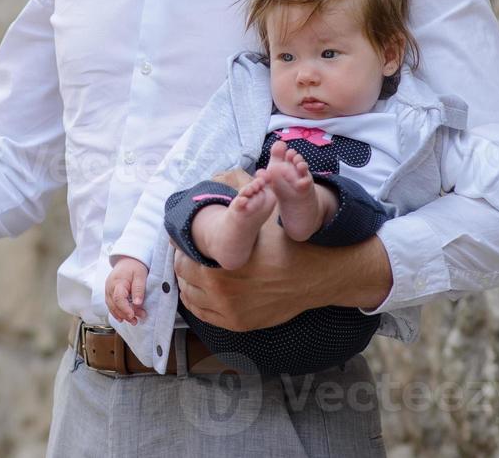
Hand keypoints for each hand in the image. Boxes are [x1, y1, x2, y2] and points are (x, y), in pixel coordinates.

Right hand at [105, 256, 149, 324]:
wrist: (127, 260)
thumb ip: (138, 289)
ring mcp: (108, 290)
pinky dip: (116, 312)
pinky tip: (123, 318)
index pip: (118, 298)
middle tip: (136, 320)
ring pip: (112, 306)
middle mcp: (110, 287)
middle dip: (125, 315)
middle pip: (114, 305)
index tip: (132, 315)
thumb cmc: (134, 267)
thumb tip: (137, 303)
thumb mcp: (140, 275)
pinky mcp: (109, 293)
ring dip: (121, 315)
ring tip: (133, 321)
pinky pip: (111, 305)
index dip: (125, 309)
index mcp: (117, 282)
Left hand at [173, 205, 388, 330]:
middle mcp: (222, 293)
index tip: (184, 238)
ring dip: (188, 282)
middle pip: (183, 276)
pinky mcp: (239, 323)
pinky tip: (202, 287)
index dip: (182, 244)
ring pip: (190, 296)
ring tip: (194, 267)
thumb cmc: (286, 243)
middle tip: (188, 252)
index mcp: (222, 266)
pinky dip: (198, 300)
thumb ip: (241, 198)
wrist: (317, 275)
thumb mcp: (263, 215)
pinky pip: (203, 314)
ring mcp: (230, 311)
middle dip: (184, 262)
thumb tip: (219, 174)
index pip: (183, 256)